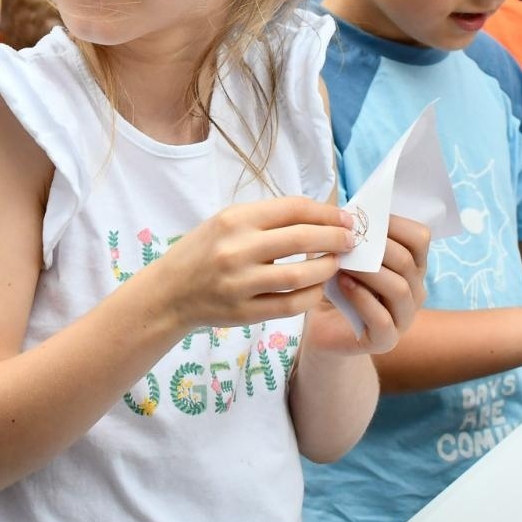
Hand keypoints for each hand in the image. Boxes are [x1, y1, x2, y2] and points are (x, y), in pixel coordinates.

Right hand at [147, 197, 354, 330]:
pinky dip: (312, 295)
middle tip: (351, 240)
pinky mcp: (245, 312)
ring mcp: (241, 283)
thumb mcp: (227, 222)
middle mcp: (237, 249)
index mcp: (235, 219)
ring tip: (336, 263)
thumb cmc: (203, 251)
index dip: (327, 212)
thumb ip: (268, 218)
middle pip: (303, 238)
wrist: (170, 292)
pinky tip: (318, 287)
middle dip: (336, 238)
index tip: (346, 218)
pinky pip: (291, 304)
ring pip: (302, 275)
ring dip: (328, 268)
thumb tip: (319, 215)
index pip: (294, 209)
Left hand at [303, 216, 430, 354]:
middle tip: (348, 240)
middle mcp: (415, 291)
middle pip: (408, 261)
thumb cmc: (337, 285)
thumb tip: (347, 211)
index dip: (395, 223)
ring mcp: (404, 317)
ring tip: (343, 262)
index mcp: (411, 267)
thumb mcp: (344, 254)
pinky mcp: (386, 340)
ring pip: (400, 289)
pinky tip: (343, 284)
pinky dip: (362, 298)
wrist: (324, 329)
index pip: (420, 238)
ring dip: (370, 271)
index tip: (365, 218)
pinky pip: (382, 318)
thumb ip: (351, 235)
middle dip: (378, 247)